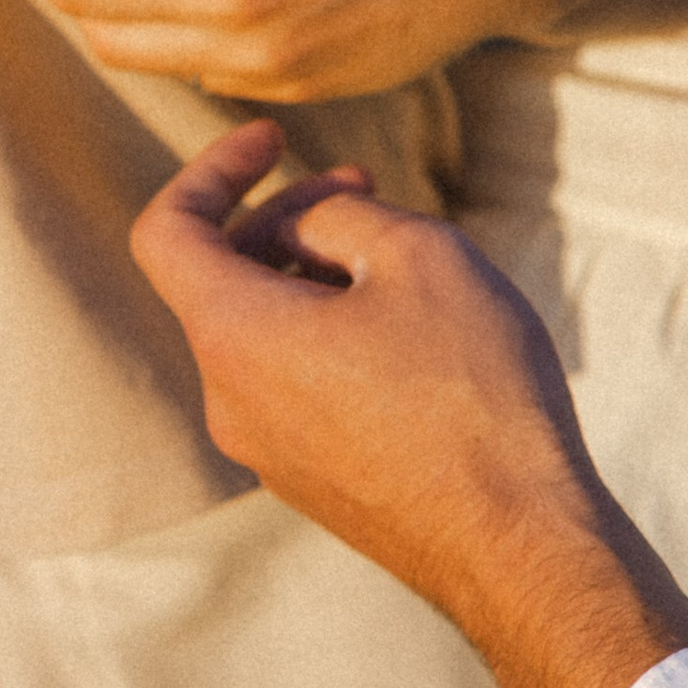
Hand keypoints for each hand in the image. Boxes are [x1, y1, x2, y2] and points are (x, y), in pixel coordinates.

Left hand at [129, 125, 687, 687]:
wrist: (520, 546)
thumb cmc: (471, 392)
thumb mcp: (415, 256)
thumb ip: (338, 214)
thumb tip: (309, 225)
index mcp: (232, 338)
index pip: (167, 232)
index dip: (211, 170)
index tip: (274, 141)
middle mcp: (228, 401)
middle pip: (222, 279)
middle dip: (285, 218)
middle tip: (366, 186)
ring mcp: (267, 453)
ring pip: (264, 333)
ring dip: (314, 278)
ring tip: (404, 262)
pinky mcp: (312, 484)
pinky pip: (297, 386)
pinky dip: (330, 336)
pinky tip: (414, 337)